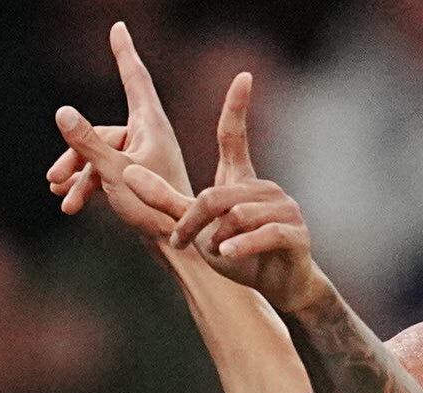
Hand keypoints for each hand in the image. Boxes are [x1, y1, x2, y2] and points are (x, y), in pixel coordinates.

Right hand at [50, 24, 200, 236]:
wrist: (177, 246)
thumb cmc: (154, 207)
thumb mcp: (113, 172)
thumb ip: (86, 143)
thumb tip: (61, 112)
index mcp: (150, 124)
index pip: (134, 77)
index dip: (124, 51)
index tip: (118, 27)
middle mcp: (149, 135)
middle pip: (103, 131)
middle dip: (75, 155)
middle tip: (53, 179)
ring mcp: (144, 157)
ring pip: (101, 156)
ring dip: (78, 176)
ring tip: (61, 198)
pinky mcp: (139, 178)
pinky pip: (108, 172)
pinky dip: (89, 186)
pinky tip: (70, 204)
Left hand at [169, 85, 330, 319]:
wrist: (281, 285)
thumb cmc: (238, 254)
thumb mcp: (196, 227)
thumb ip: (165, 201)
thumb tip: (127, 172)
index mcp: (241, 179)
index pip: (234, 137)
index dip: (237, 107)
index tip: (244, 76)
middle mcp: (264, 187)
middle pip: (216, 195)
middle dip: (194, 223)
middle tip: (181, 243)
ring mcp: (284, 208)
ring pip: (237, 216)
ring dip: (218, 239)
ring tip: (218, 253)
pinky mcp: (295, 232)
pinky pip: (263, 234)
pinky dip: (241, 247)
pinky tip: (229, 255)